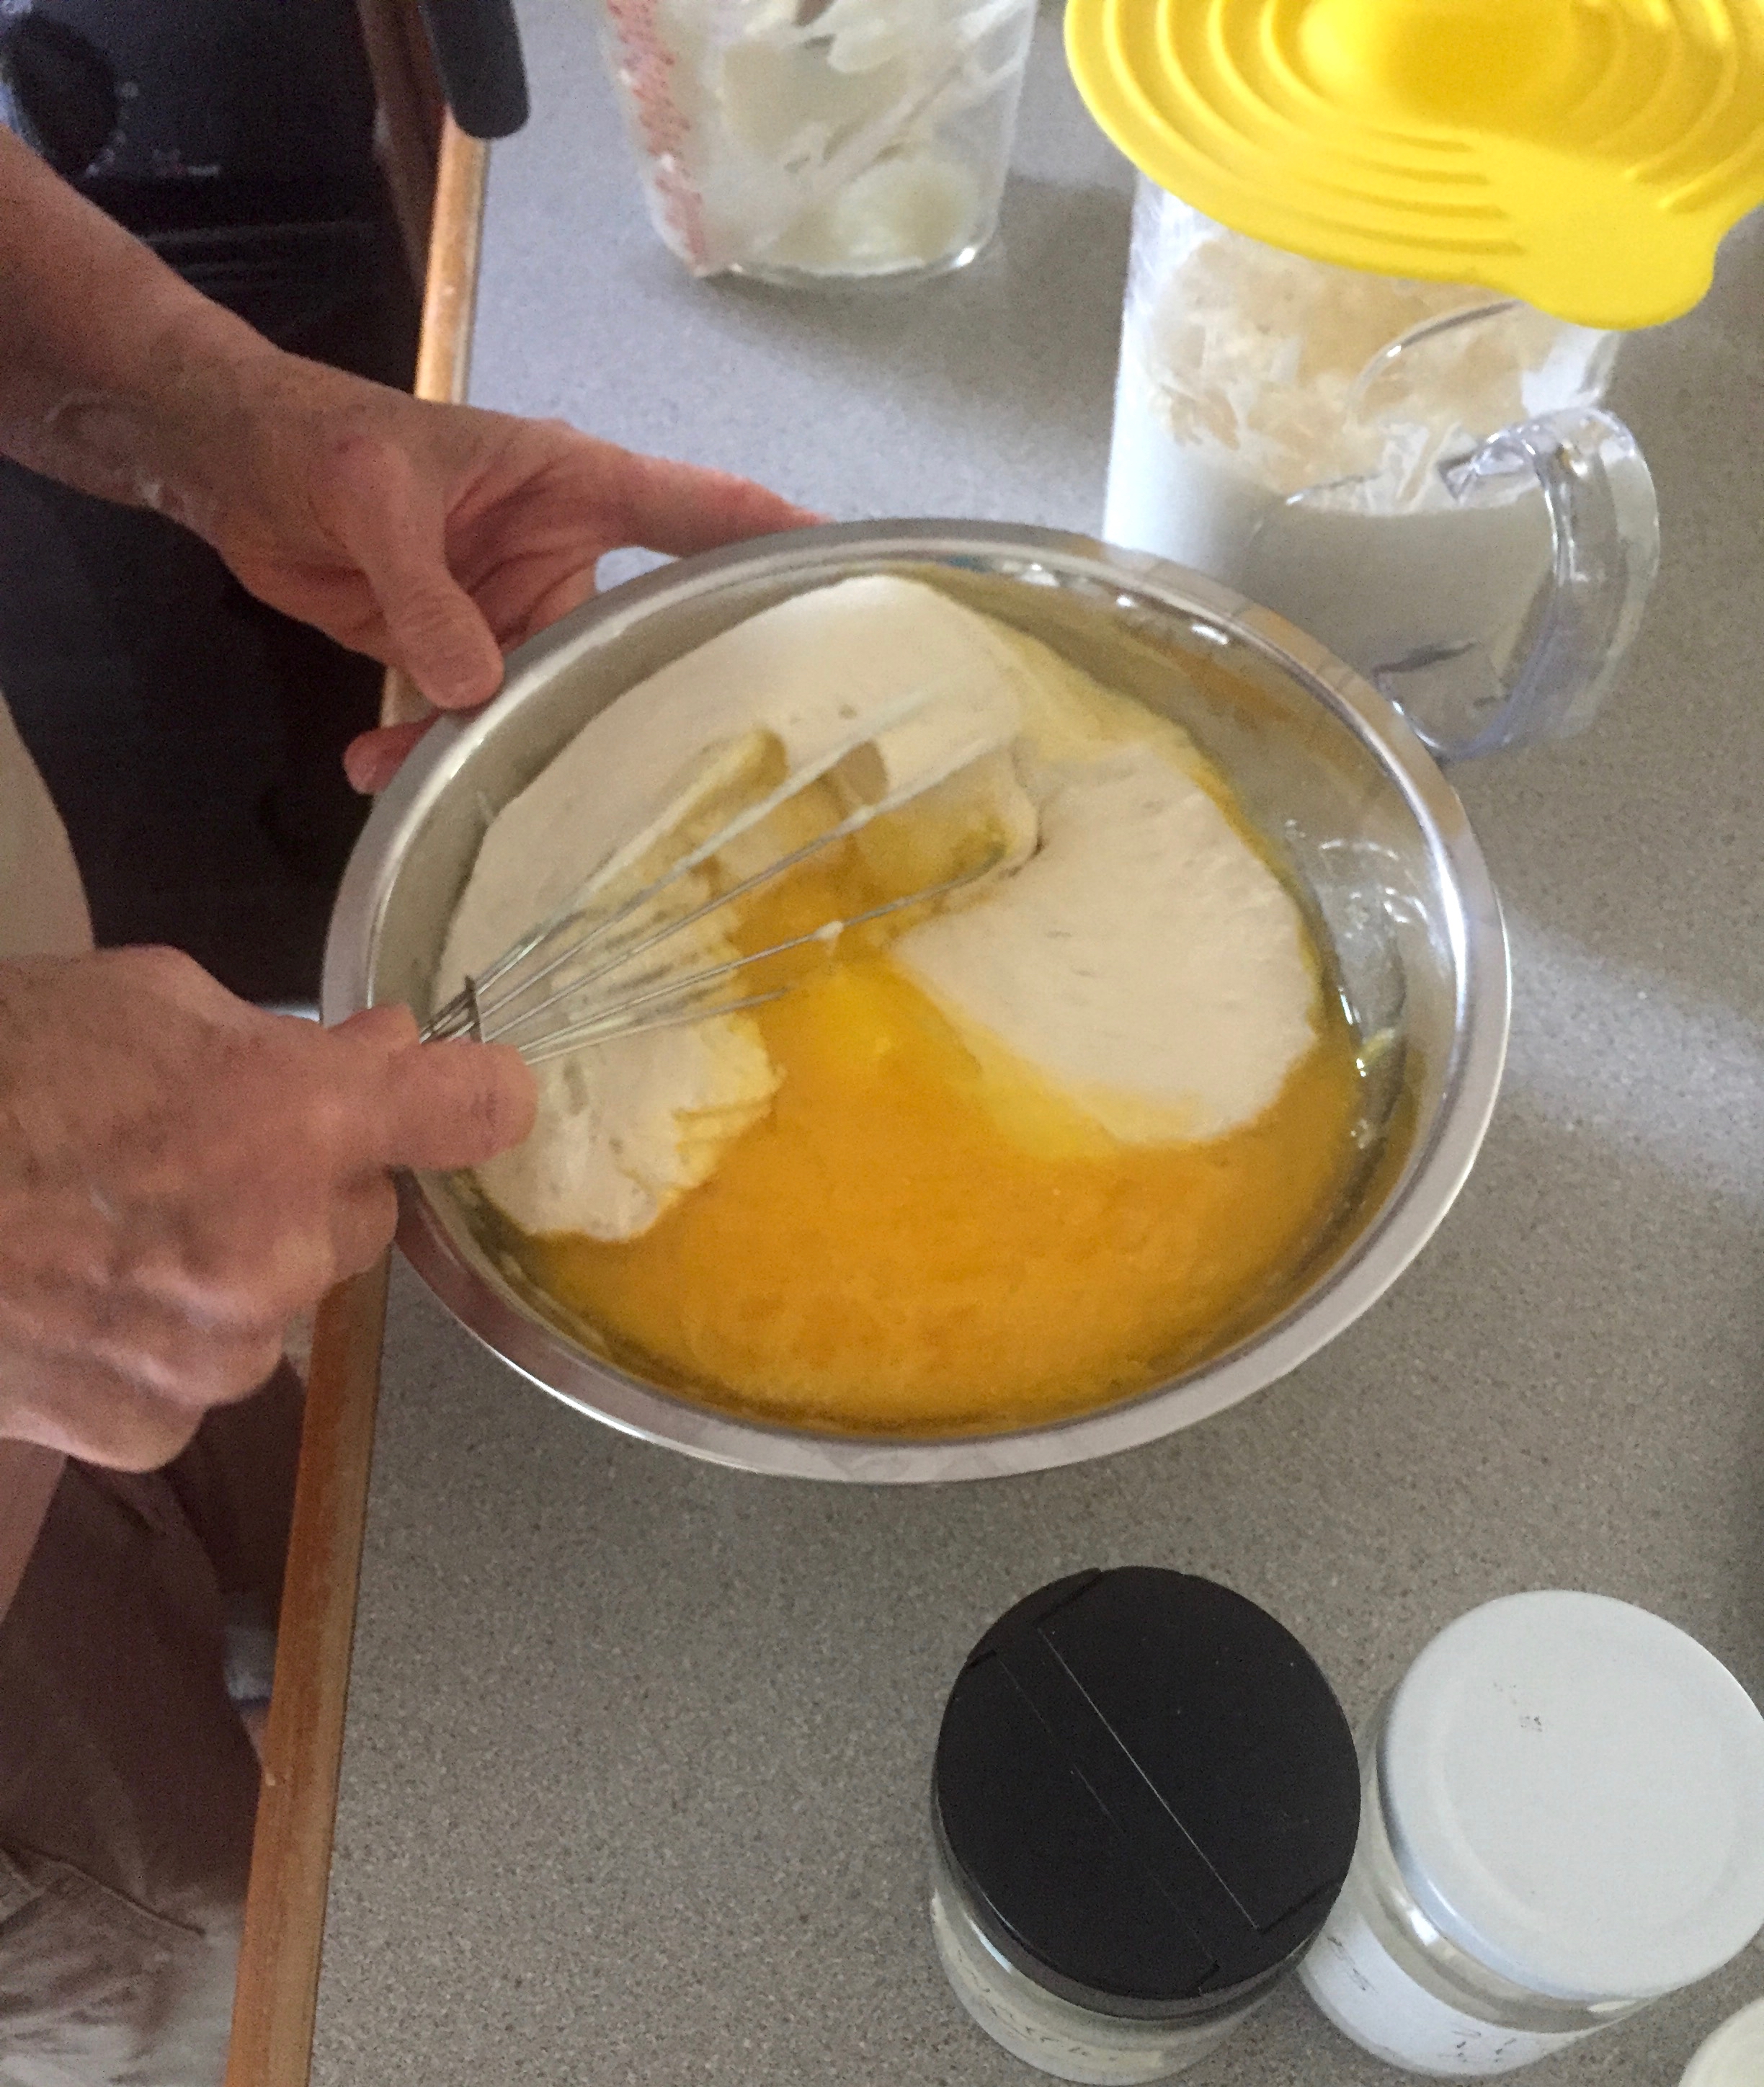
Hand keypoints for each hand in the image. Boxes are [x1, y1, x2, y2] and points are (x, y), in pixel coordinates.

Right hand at [0, 948, 534, 1469]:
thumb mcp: (144, 1002)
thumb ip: (283, 1037)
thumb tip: (385, 1047)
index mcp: (296, 1122)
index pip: (470, 1112)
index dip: (479, 1097)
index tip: (475, 1094)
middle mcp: (282, 1250)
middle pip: (362, 1221)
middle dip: (309, 1189)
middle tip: (204, 1155)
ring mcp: (218, 1353)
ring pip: (281, 1304)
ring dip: (233, 1270)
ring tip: (114, 1226)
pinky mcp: (152, 1426)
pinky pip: (200, 1377)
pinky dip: (162, 1342)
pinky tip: (82, 1293)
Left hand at [165, 353, 817, 791]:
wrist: (230, 461)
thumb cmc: (318, 435)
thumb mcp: (374, 494)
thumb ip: (424, 591)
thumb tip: (472, 692)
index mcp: (575, 487)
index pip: (699, 512)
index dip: (777, 544)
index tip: (853, 583)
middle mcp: (562, 556)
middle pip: (629, 641)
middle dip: (633, 710)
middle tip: (665, 789)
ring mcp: (510, 611)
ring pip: (538, 700)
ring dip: (490, 748)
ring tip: (441, 790)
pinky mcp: (452, 651)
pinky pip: (461, 718)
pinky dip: (421, 752)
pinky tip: (377, 773)